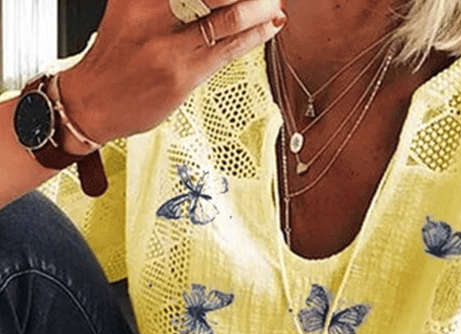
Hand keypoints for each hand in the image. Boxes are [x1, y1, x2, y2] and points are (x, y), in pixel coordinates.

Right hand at [58, 0, 285, 144]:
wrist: (92, 102)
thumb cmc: (115, 57)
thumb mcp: (129, 10)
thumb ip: (163, 0)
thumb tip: (210, 0)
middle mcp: (151, 11)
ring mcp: (169, 45)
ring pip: (226, 17)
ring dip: (258, 8)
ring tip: (274, 2)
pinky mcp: (182, 75)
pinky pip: (227, 50)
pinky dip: (253, 36)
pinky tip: (269, 26)